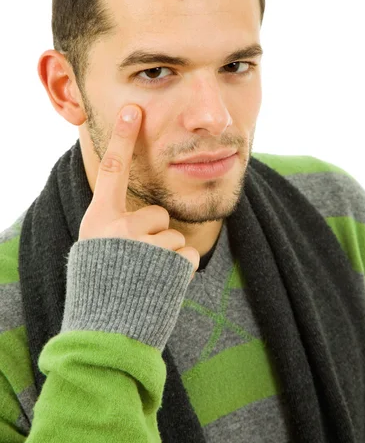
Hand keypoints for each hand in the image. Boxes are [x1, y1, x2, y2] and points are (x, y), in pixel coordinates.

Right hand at [78, 105, 199, 279]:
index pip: (111, 171)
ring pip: (174, 237)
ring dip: (167, 257)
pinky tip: (161, 287)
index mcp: (98, 221)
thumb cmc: (104, 289)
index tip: (131, 110)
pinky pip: (188, 254)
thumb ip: (114, 226)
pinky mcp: (170, 263)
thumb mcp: (98, 251)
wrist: (107, 333)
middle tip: (135, 265)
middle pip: (156, 215)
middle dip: (154, 237)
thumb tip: (147, 216)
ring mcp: (144, 245)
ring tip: (146, 279)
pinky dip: (181, 271)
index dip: (121, 139)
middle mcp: (118, 228)